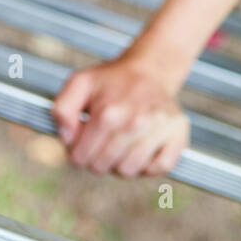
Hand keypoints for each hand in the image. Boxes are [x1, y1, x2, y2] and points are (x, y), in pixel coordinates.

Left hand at [51, 54, 189, 177]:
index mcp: (109, 113)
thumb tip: (68, 138)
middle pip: (103, 166)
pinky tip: (142, 147)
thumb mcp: (80, 84)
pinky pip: (158, 168)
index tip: (82, 139)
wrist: (150, 69)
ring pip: (130, 171)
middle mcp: (137, 122)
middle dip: (96, 158)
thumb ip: (62, 108)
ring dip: (121, 162)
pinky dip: (148, 164)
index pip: (81, 157)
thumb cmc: (112, 81)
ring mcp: (160, 129)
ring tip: (121, 142)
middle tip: (102, 139)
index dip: (77, 151)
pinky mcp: (178, 133)